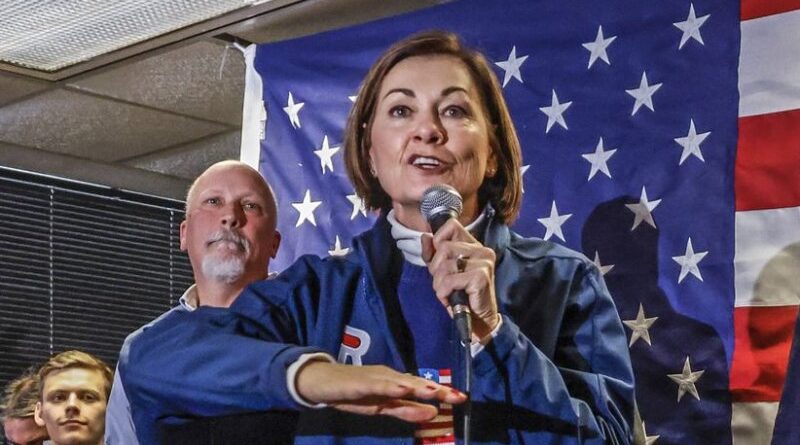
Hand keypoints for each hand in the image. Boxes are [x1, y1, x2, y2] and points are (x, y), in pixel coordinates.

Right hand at [295, 361, 465, 422]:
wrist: (321, 381)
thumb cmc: (353, 393)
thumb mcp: (381, 407)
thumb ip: (406, 410)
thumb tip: (433, 414)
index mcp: (396, 382)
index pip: (422, 387)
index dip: (442, 392)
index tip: (462, 398)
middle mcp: (389, 376)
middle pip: (416, 383)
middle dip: (436, 390)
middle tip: (457, 396)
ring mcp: (374, 377)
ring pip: (400, 382)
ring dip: (418, 386)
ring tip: (435, 392)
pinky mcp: (359, 383)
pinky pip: (376, 385)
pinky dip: (390, 386)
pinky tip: (401, 389)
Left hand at [421, 218, 499, 339]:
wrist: (478, 320)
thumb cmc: (461, 294)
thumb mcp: (443, 272)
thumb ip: (433, 254)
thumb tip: (425, 237)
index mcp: (473, 245)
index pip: (451, 226)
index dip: (438, 241)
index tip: (440, 261)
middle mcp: (481, 250)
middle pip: (443, 248)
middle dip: (436, 269)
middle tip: (444, 284)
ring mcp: (483, 262)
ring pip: (445, 264)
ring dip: (440, 283)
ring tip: (449, 292)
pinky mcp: (481, 276)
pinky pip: (449, 280)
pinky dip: (444, 293)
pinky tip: (451, 299)